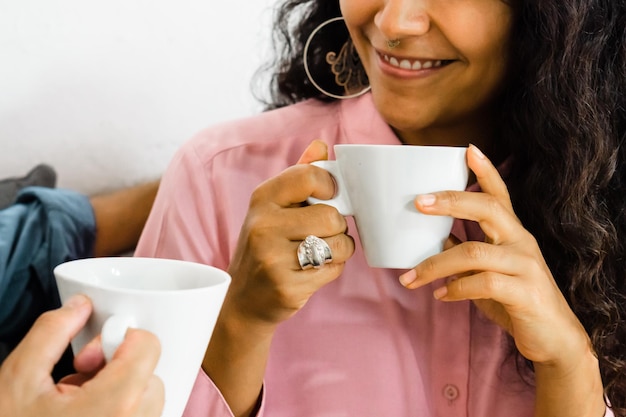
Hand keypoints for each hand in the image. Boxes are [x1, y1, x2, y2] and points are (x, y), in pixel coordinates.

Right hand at [0, 294, 163, 416]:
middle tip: (77, 381)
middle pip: (149, 376)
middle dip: (115, 370)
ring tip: (75, 406)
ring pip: (145, 400)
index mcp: (113, 406)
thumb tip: (79, 306)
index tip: (90, 354)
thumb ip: (52, 332)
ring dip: (116, 393)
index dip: (120, 339)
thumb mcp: (18, 378)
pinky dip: (118, 412)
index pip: (148, 347)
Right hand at [226, 140, 354, 326]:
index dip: (330, 186)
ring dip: (338, 250)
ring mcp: (272, 258)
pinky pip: (333, 270)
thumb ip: (299, 177)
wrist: (242, 299)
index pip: (310, 176)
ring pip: (337, 244)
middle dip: (336, 227)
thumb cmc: (265, 246)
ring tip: (320, 252)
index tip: (329, 197)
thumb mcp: (274, 207)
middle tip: (321, 233)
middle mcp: (263, 225)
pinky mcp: (286, 286)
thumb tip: (322, 145)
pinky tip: (312, 271)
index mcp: (262, 198)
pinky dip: (332, 270)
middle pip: (331, 216)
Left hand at [399, 144, 591, 366]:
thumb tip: (434, 241)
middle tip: (418, 202)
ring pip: (474, 252)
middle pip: (489, 208)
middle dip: (451, 201)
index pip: (500, 194)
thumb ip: (466, 255)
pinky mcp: (526, 293)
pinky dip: (456, 289)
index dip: (486, 170)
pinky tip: (441, 295)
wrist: (553, 339)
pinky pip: (484, 283)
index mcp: (511, 233)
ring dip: (435, 265)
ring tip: (410, 278)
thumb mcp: (488, 273)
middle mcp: (521, 242)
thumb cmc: (515, 300)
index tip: (468, 149)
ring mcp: (526, 266)